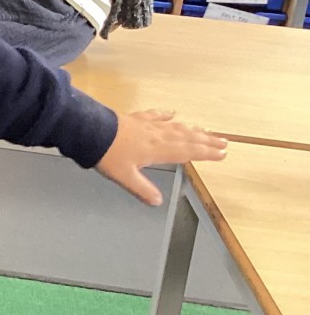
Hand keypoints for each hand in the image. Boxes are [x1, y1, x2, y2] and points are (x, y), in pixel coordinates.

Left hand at [96, 110, 227, 204]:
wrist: (90, 131)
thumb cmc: (107, 155)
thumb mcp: (125, 177)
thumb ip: (142, 189)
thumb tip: (158, 202)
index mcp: (158, 150)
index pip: (189, 152)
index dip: (206, 153)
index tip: (222, 154)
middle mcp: (157, 135)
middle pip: (187, 137)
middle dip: (206, 140)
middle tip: (224, 142)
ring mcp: (147, 125)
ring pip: (175, 126)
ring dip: (193, 129)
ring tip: (207, 130)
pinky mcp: (135, 118)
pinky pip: (155, 115)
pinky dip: (165, 114)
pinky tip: (172, 113)